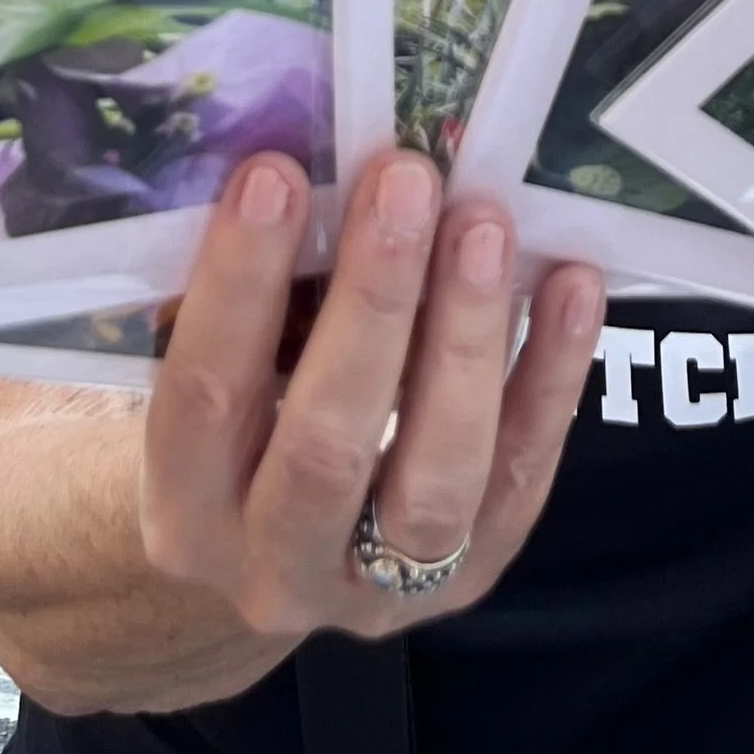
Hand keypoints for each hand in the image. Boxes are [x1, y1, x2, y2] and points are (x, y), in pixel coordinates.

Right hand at [141, 148, 605, 648]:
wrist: (272, 555)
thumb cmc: (239, 420)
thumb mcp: (211, 370)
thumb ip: (255, 298)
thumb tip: (320, 163)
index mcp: (182, 509)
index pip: (206, 395)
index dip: (239, 284)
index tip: (276, 174)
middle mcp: (271, 568)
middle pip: (326, 444)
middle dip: (374, 301)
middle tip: (407, 181)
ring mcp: (380, 590)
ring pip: (436, 479)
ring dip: (467, 338)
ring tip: (485, 225)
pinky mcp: (474, 576)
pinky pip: (522, 476)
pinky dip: (551, 375)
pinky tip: (570, 282)